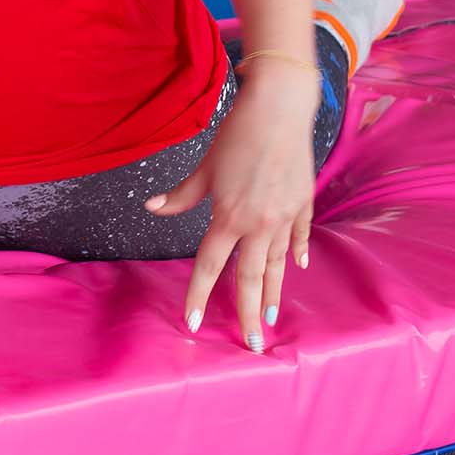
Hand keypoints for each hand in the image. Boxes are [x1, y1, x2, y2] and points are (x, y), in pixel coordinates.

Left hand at [142, 60, 318, 349]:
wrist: (279, 110)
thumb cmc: (237, 135)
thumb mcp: (206, 166)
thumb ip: (182, 194)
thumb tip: (151, 206)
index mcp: (230, 216)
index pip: (211, 265)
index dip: (199, 295)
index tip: (194, 323)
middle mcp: (259, 224)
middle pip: (251, 277)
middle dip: (247, 312)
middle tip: (252, 344)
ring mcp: (285, 217)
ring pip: (277, 264)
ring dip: (273, 292)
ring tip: (269, 318)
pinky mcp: (303, 205)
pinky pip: (298, 236)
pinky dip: (296, 252)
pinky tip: (296, 268)